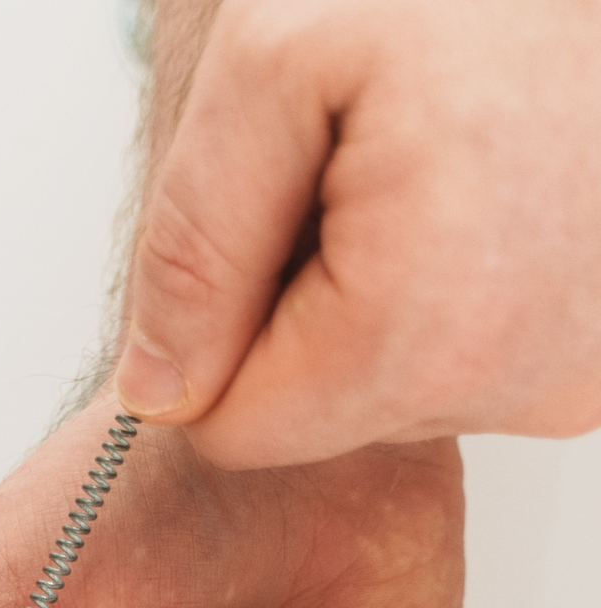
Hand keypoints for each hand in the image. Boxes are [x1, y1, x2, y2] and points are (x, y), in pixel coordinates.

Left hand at [119, 0, 600, 467]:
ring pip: (388, 392)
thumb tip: (155, 388)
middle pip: (314, 417)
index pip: (234, 429)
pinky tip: (474, 198)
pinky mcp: (597, 357)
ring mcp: (573, 373)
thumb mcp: (272, 73)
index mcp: (427, 331)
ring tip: (429, 172)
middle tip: (363, 174)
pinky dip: (446, 290)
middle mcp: (524, 379)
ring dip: (375, 293)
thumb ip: (191, 245)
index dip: (220, 326)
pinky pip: (465, 362)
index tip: (277, 215)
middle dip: (302, 307)